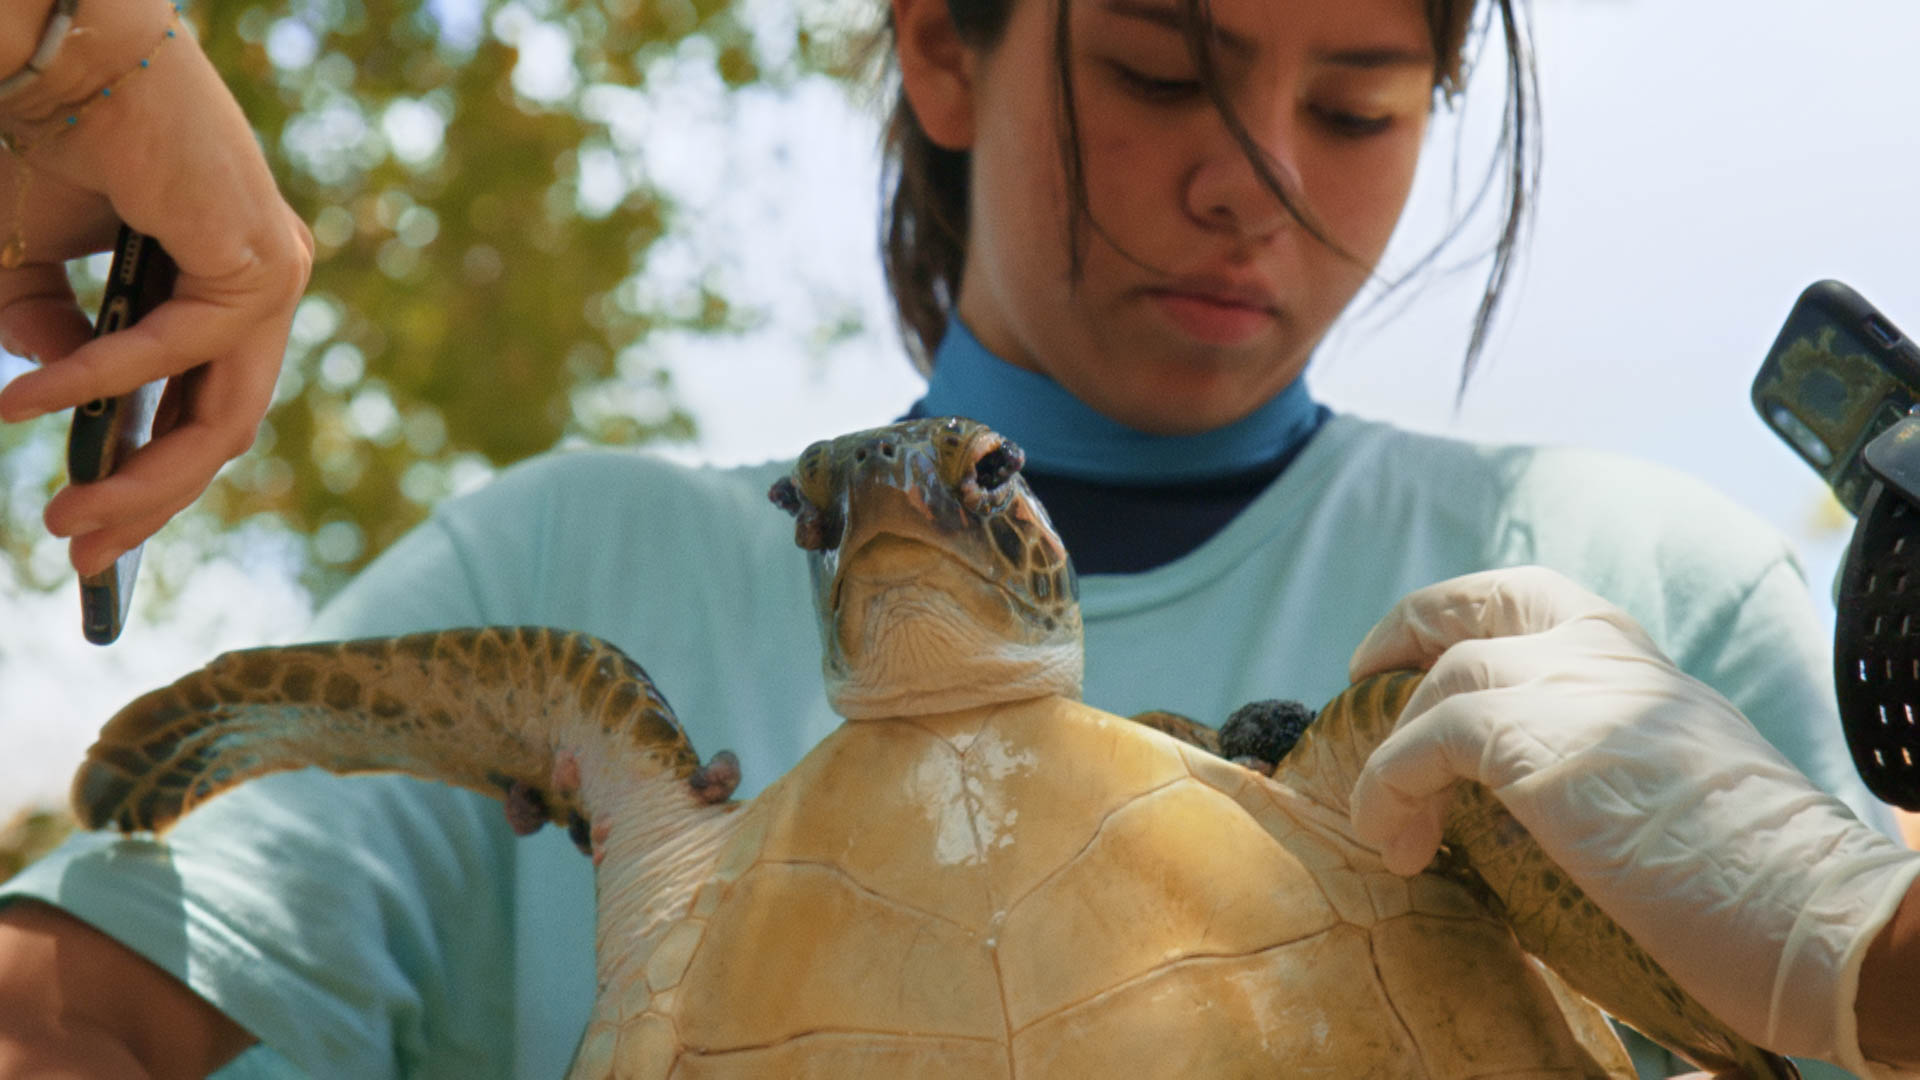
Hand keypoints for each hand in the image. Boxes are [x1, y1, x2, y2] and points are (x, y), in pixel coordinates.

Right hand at [0, 3, 311, 574]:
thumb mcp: (33, 269)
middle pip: (217, 434)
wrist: (60, 53)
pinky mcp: (260, 260)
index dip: (148, 484)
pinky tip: (29, 405)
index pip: (201, 411)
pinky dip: (99, 380)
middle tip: (77, 555)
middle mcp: (264, 289)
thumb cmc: (49, 147)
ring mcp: (273, 278)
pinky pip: (179, 349)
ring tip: (62, 521)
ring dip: (139, 479)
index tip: (98, 544)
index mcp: (226, 292)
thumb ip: (51, 341)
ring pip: (219, 419)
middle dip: (146, 504)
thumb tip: (59, 402)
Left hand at [1346, 566, 1919, 1073]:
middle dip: (1404, 631)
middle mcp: (1603, 652)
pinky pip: (1419, 746)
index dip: (1459, 617)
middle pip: (1472, 600)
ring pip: (1440, 680)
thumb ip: (1603, 749)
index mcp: (1639, 659)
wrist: (1809, 911)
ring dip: (1394, 751)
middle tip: (1362, 682)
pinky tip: (1400, 847)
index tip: (1416, 659)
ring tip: (1390, 821)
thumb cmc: (1751, 874)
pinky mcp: (1534, 741)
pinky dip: (1389, 792)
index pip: (1531, 596)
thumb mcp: (1669, 775)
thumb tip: (1531, 789)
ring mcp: (1571, 687)